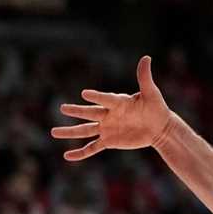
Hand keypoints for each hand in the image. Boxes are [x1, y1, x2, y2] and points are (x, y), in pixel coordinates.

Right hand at [51, 56, 173, 160]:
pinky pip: (92, 147)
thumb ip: (144, 78)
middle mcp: (108, 114)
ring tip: (53, 132)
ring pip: (85, 130)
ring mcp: (107, 128)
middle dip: (76, 111)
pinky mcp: (109, 141)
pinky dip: (80, 153)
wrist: (159, 126)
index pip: (106, 99)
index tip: (85, 94)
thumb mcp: (151, 93)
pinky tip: (68, 156)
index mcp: (118, 102)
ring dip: (70, 132)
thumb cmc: (156, 107)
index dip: (97, 97)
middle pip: (89, 113)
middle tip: (62, 108)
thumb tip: (146, 57)